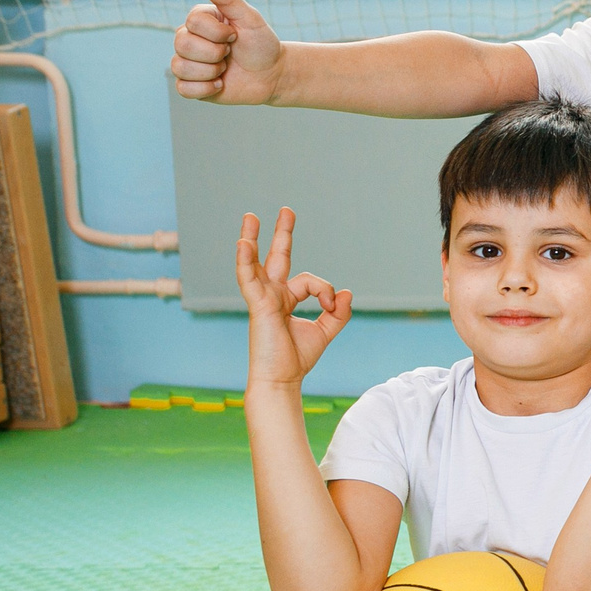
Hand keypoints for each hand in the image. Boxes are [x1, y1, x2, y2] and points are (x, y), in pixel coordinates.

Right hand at [172, 0, 284, 103]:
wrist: (273, 74)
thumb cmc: (261, 43)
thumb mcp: (250, 18)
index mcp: (199, 20)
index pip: (193, 22)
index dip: (218, 33)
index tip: (235, 35)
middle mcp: (188, 39)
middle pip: (182, 44)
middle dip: (215, 52)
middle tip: (230, 53)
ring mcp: (188, 63)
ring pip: (180, 67)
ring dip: (211, 70)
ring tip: (225, 68)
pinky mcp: (190, 85)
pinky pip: (183, 89)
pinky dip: (205, 88)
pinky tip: (220, 83)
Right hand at [235, 209, 350, 388]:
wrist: (281, 379)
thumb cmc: (297, 358)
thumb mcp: (325, 331)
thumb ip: (338, 312)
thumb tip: (347, 292)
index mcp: (286, 300)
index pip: (310, 282)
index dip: (326, 291)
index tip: (333, 306)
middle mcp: (273, 295)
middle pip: (276, 258)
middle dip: (282, 234)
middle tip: (286, 211)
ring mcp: (263, 298)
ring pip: (256, 263)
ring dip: (253, 239)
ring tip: (251, 217)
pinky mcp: (258, 305)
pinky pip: (249, 279)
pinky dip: (245, 261)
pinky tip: (243, 243)